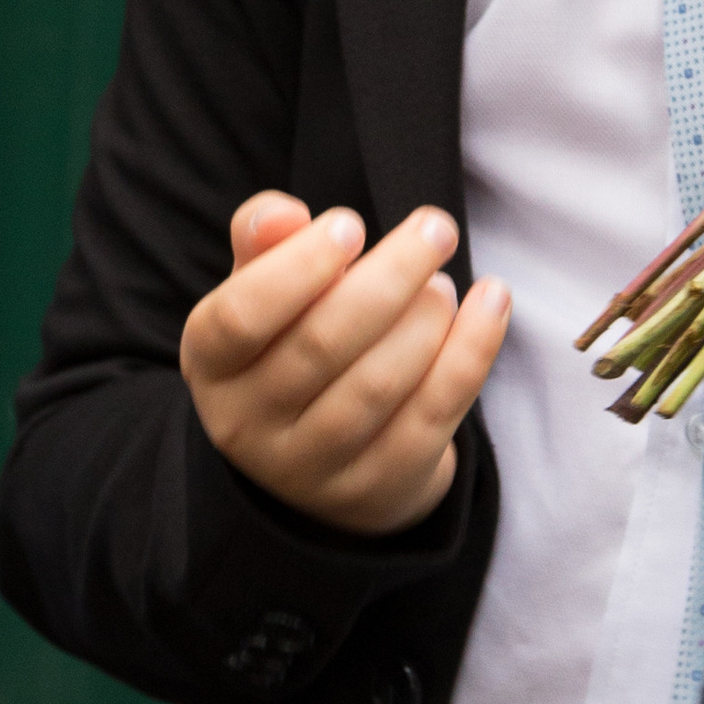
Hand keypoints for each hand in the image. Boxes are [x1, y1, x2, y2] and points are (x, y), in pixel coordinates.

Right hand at [179, 192, 509, 535]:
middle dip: (390, 277)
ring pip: (379, 384)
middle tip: (434, 228)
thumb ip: (263, 241)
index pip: (242, 316)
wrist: (320, 457)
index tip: (352, 223)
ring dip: (426, 318)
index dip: (300, 266)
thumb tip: (285, 214)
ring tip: (443, 283)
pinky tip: (492, 301)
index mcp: (211, 366)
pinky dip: (472, 352)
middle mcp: (250, 427)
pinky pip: (433, 416)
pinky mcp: (380, 488)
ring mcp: (314, 468)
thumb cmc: (288, 345)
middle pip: (322, 345)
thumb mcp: (259, 291)